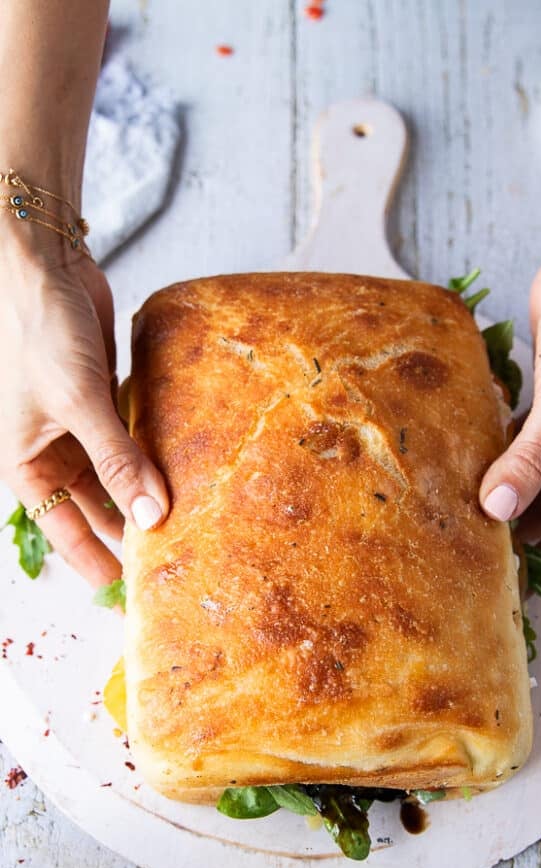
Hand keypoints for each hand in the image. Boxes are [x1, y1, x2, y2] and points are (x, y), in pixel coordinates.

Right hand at [0, 247, 168, 586]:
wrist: (42, 267)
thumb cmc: (37, 333)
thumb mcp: (76, 404)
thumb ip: (117, 461)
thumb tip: (152, 516)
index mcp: (24, 463)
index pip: (64, 530)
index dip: (96, 562)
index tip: (131, 595)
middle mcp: (48, 449)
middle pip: (94, 505)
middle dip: (128, 529)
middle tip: (173, 557)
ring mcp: (75, 423)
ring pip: (114, 472)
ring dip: (143, 490)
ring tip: (185, 518)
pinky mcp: (100, 396)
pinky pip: (127, 437)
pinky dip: (148, 452)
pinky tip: (178, 468)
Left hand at [479, 261, 540, 564]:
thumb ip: (529, 462)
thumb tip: (497, 510)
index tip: (497, 571)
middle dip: (514, 521)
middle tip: (466, 542)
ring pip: (532, 478)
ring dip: (501, 488)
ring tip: (458, 511)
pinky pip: (518, 447)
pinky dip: (497, 455)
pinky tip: (465, 466)